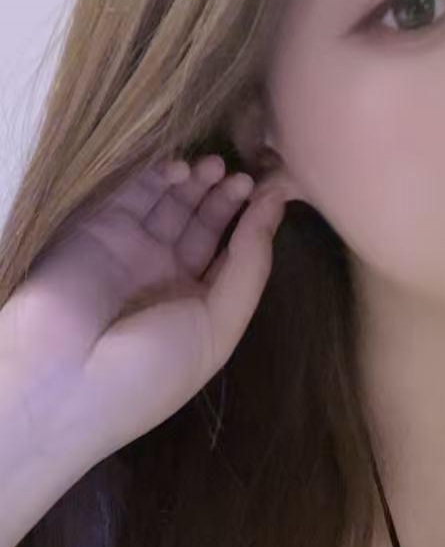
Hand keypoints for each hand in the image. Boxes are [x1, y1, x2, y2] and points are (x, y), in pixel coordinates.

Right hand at [0, 154, 285, 462]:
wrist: (65, 380)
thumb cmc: (153, 366)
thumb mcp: (219, 325)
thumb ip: (251, 264)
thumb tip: (276, 203)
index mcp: (198, 307)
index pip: (232, 253)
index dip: (254, 222)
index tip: (276, 188)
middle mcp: (164, 275)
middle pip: (203, 223)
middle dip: (226, 197)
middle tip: (244, 176)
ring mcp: (128, 250)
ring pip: (169, 204)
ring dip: (195, 182)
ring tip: (217, 167)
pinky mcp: (95, 228)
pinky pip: (129, 194)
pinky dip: (154, 177)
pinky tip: (180, 170)